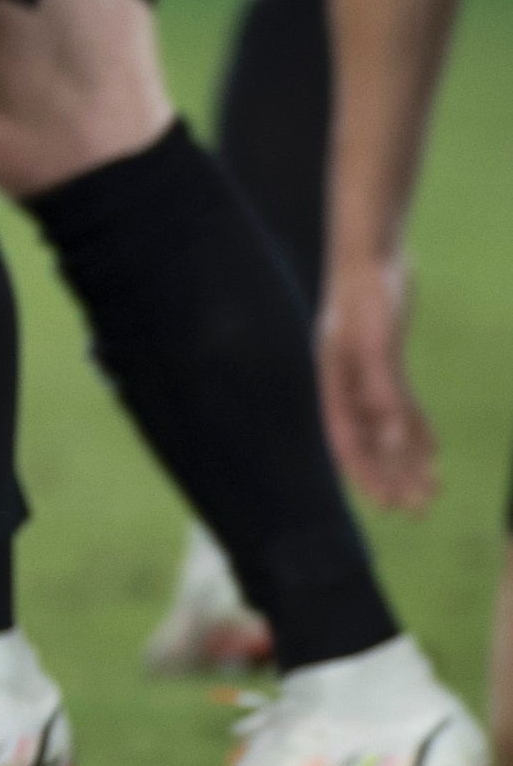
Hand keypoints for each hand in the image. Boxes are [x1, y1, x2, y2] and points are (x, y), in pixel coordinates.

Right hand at [320, 255, 436, 512]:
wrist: (372, 255)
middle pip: (369, 441)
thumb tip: (395, 440)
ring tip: (431, 492)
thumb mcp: (375, 341)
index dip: (366, 473)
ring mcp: (366, 375)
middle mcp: (347, 384)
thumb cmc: (366, 294)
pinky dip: (417, 431)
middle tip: (417, 510)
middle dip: (392, 476)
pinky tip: (433, 454)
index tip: (386, 504)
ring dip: (408, 460)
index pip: (347, 439)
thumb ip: (383, 390)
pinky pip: (402, 408)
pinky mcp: (386, 364)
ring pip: (388, 429)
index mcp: (333, 381)